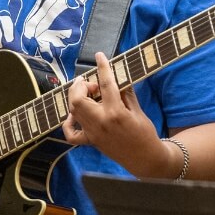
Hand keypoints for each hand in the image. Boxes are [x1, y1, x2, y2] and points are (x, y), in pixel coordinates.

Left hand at [62, 52, 165, 176]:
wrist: (145, 159)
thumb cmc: (145, 134)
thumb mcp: (138, 110)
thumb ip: (126, 93)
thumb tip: (118, 78)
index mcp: (115, 112)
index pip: (105, 84)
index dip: (102, 67)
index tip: (99, 56)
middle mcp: (100, 122)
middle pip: (78, 99)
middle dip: (81, 86)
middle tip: (91, 83)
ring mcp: (93, 133)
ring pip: (73, 111)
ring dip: (77, 98)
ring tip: (88, 93)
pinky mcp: (91, 142)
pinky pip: (71, 134)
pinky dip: (69, 122)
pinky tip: (76, 115)